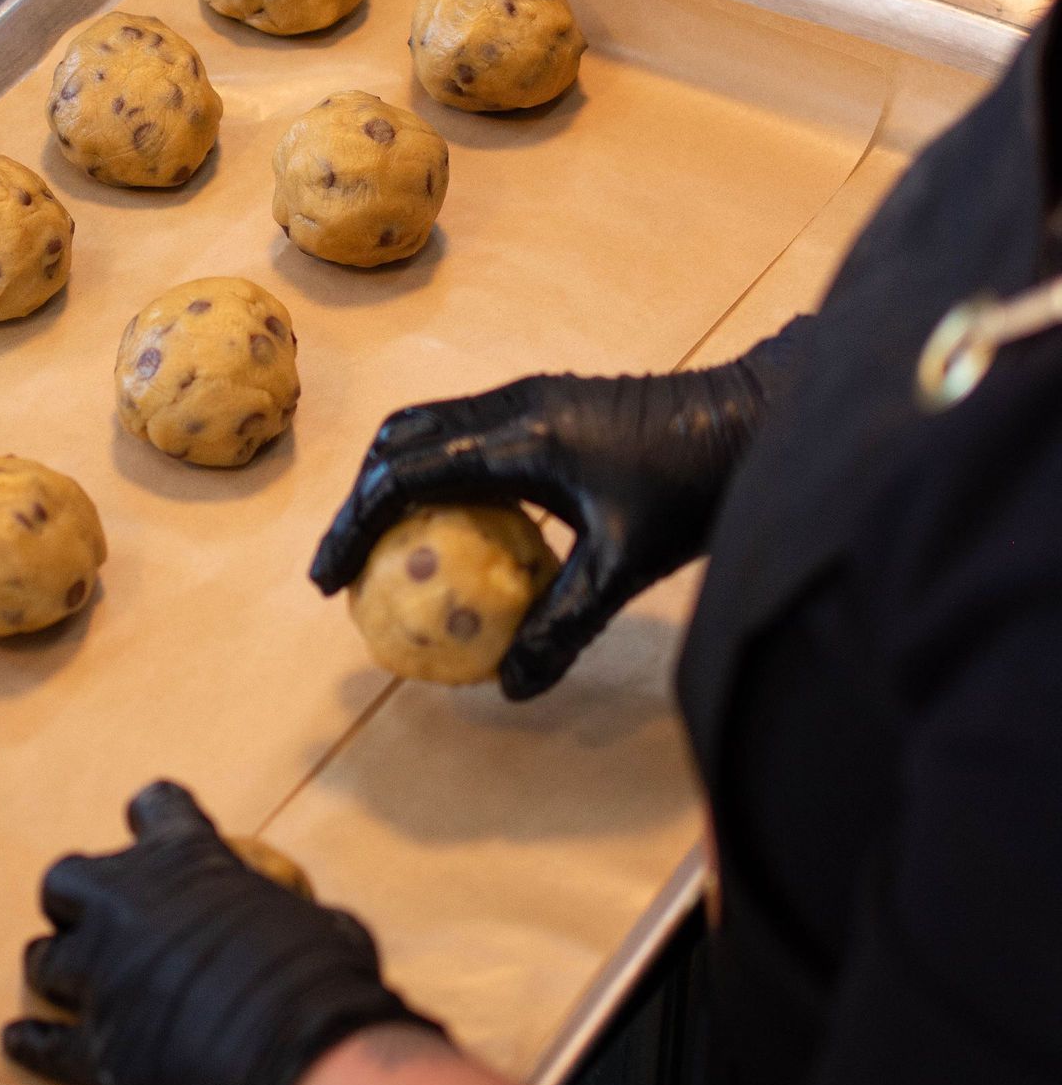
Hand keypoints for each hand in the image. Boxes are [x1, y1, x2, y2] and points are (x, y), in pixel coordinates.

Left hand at [3, 781, 441, 1084]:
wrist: (301, 1060)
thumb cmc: (324, 982)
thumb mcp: (316, 922)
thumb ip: (283, 915)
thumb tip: (312, 932)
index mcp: (189, 861)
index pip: (156, 808)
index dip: (154, 818)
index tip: (148, 824)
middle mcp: (128, 906)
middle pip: (66, 881)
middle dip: (79, 901)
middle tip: (100, 922)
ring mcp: (101, 975)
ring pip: (43, 960)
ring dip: (60, 971)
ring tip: (73, 985)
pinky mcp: (92, 1047)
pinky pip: (43, 1044)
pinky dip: (32, 1045)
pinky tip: (19, 1043)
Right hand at [311, 321, 813, 700]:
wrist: (754, 418)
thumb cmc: (696, 487)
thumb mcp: (627, 566)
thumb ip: (565, 624)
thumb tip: (508, 686)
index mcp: (519, 438)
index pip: (404, 474)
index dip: (353, 527)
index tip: (330, 582)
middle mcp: (512, 405)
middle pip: (399, 441)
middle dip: (360, 501)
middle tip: (346, 569)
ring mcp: (529, 398)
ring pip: (429, 430)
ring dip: (395, 484)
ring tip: (386, 551)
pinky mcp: (548, 406)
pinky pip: (465, 435)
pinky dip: (436, 478)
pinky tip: (454, 534)